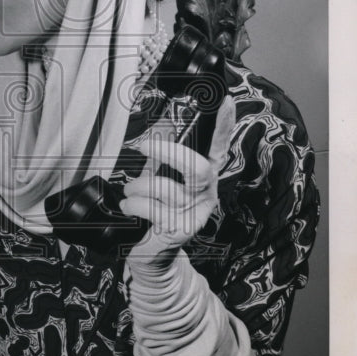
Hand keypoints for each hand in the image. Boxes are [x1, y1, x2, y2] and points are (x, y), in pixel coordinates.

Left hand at [119, 97, 235, 266]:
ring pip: (164, 187)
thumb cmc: (156, 210)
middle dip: (167, 152)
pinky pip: (151, 208)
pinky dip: (133, 205)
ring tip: (130, 192)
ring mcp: (196, 213)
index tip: (227, 100)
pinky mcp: (181, 230)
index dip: (225, 125)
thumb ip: (162, 156)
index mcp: (204, 175)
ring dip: (138, 187)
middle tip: (142, 146)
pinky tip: (130, 209)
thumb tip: (158, 125)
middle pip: (198, 166)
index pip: (219, 146)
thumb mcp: (160, 178)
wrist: (153, 255)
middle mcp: (206, 192)